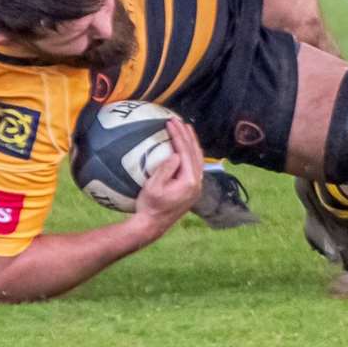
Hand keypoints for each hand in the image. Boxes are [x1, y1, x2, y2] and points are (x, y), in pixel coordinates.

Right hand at [133, 118, 202, 235]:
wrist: (153, 226)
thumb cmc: (150, 205)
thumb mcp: (154, 187)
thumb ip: (165, 170)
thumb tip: (176, 155)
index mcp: (189, 181)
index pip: (185, 152)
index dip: (178, 135)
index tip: (170, 122)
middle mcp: (197, 183)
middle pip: (195, 152)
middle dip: (187, 135)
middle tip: (178, 120)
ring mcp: (196, 187)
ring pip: (198, 158)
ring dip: (191, 142)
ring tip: (185, 128)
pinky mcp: (192, 189)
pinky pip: (195, 165)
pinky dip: (191, 152)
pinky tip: (185, 147)